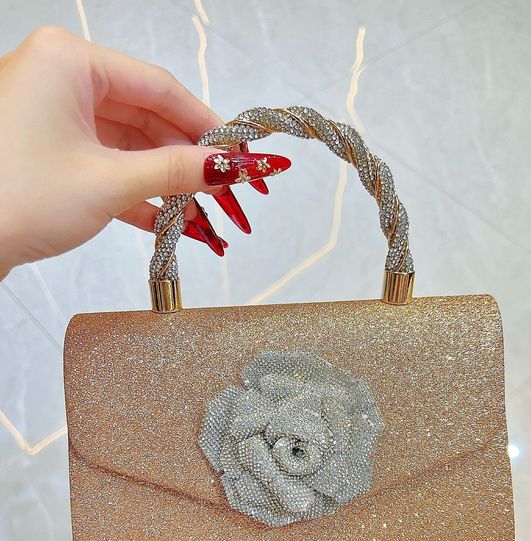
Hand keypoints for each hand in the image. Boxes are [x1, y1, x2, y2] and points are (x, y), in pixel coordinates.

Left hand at [0, 27, 289, 278]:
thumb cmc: (12, 199)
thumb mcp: (109, 183)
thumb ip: (177, 172)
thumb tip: (233, 167)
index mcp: (71, 62)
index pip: (162, 88)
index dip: (210, 127)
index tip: (244, 156)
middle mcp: (61, 80)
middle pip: (149, 119)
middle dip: (191, 165)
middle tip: (231, 196)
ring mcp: (54, 117)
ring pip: (130, 147)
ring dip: (168, 186)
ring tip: (205, 220)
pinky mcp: (50, 153)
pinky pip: (108, 166)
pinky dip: (138, 195)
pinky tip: (171, 224)